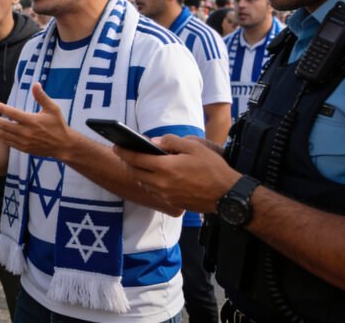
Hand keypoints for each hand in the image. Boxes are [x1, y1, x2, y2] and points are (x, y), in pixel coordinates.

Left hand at [0, 83, 73, 157]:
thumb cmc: (58, 125)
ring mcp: (24, 142)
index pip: (13, 113)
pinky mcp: (24, 148)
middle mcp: (26, 132)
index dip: (1, 108)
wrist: (63, 145)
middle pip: (4, 125)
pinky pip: (8, 142)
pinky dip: (0, 137)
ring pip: (4, 135)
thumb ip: (42, 97)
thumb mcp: (53, 109)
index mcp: (32, 121)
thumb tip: (35, 84)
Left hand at [113, 135, 239, 212]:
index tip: (116, 146)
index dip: (124, 152)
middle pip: (135, 173)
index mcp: (166, 168)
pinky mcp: (172, 202)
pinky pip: (153, 191)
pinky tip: (152, 175)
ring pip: (143, 183)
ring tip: (137, 163)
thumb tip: (153, 142)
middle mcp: (162, 183)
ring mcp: (166, 195)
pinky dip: (148, 182)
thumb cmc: (212, 168)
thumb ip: (171, 141)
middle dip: (127, 163)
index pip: (136, 159)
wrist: (227, 195)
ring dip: (137, 173)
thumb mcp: (194, 147)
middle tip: (124, 154)